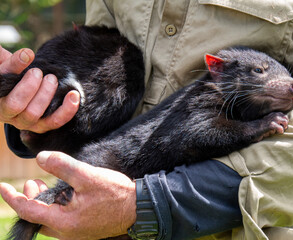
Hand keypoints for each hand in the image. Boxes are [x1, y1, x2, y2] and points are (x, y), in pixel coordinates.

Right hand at [0, 45, 79, 132]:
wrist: (22, 90)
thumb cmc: (12, 76)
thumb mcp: (7, 66)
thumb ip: (13, 61)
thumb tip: (28, 54)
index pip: (4, 89)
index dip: (16, 71)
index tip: (28, 54)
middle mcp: (9, 115)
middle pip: (18, 106)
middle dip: (31, 87)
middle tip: (39, 72)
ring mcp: (26, 123)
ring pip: (34, 114)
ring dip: (46, 95)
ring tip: (51, 79)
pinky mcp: (42, 126)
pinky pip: (54, 122)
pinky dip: (67, 110)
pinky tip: (74, 95)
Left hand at [0, 151, 135, 238]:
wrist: (138, 207)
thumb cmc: (115, 193)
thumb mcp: (87, 176)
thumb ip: (62, 166)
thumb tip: (40, 159)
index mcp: (64, 222)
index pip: (29, 211)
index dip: (13, 198)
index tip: (3, 187)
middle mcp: (67, 233)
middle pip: (38, 217)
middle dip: (30, 199)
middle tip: (31, 183)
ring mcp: (76, 233)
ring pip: (49, 219)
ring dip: (43, 202)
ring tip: (42, 186)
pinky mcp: (84, 229)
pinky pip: (62, 220)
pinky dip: (56, 206)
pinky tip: (62, 193)